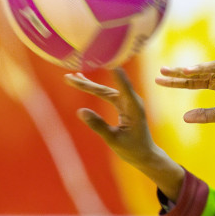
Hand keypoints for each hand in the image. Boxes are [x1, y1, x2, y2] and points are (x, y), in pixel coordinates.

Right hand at [67, 68, 185, 195]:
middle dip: (87, 83)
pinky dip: (95, 89)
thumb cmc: (133, 149)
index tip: (104, 60)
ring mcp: (127, 102)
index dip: (113, 73)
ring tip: (71, 77)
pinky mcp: (123, 105)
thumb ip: (99, 126)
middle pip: (106, 88)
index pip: (122, 86)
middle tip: (69, 77)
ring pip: (104, 90)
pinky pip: (106, 94)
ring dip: (88, 85)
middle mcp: (131, 101)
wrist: (145, 155)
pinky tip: (84, 82)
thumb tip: (80, 112)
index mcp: (133, 108)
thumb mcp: (113, 140)